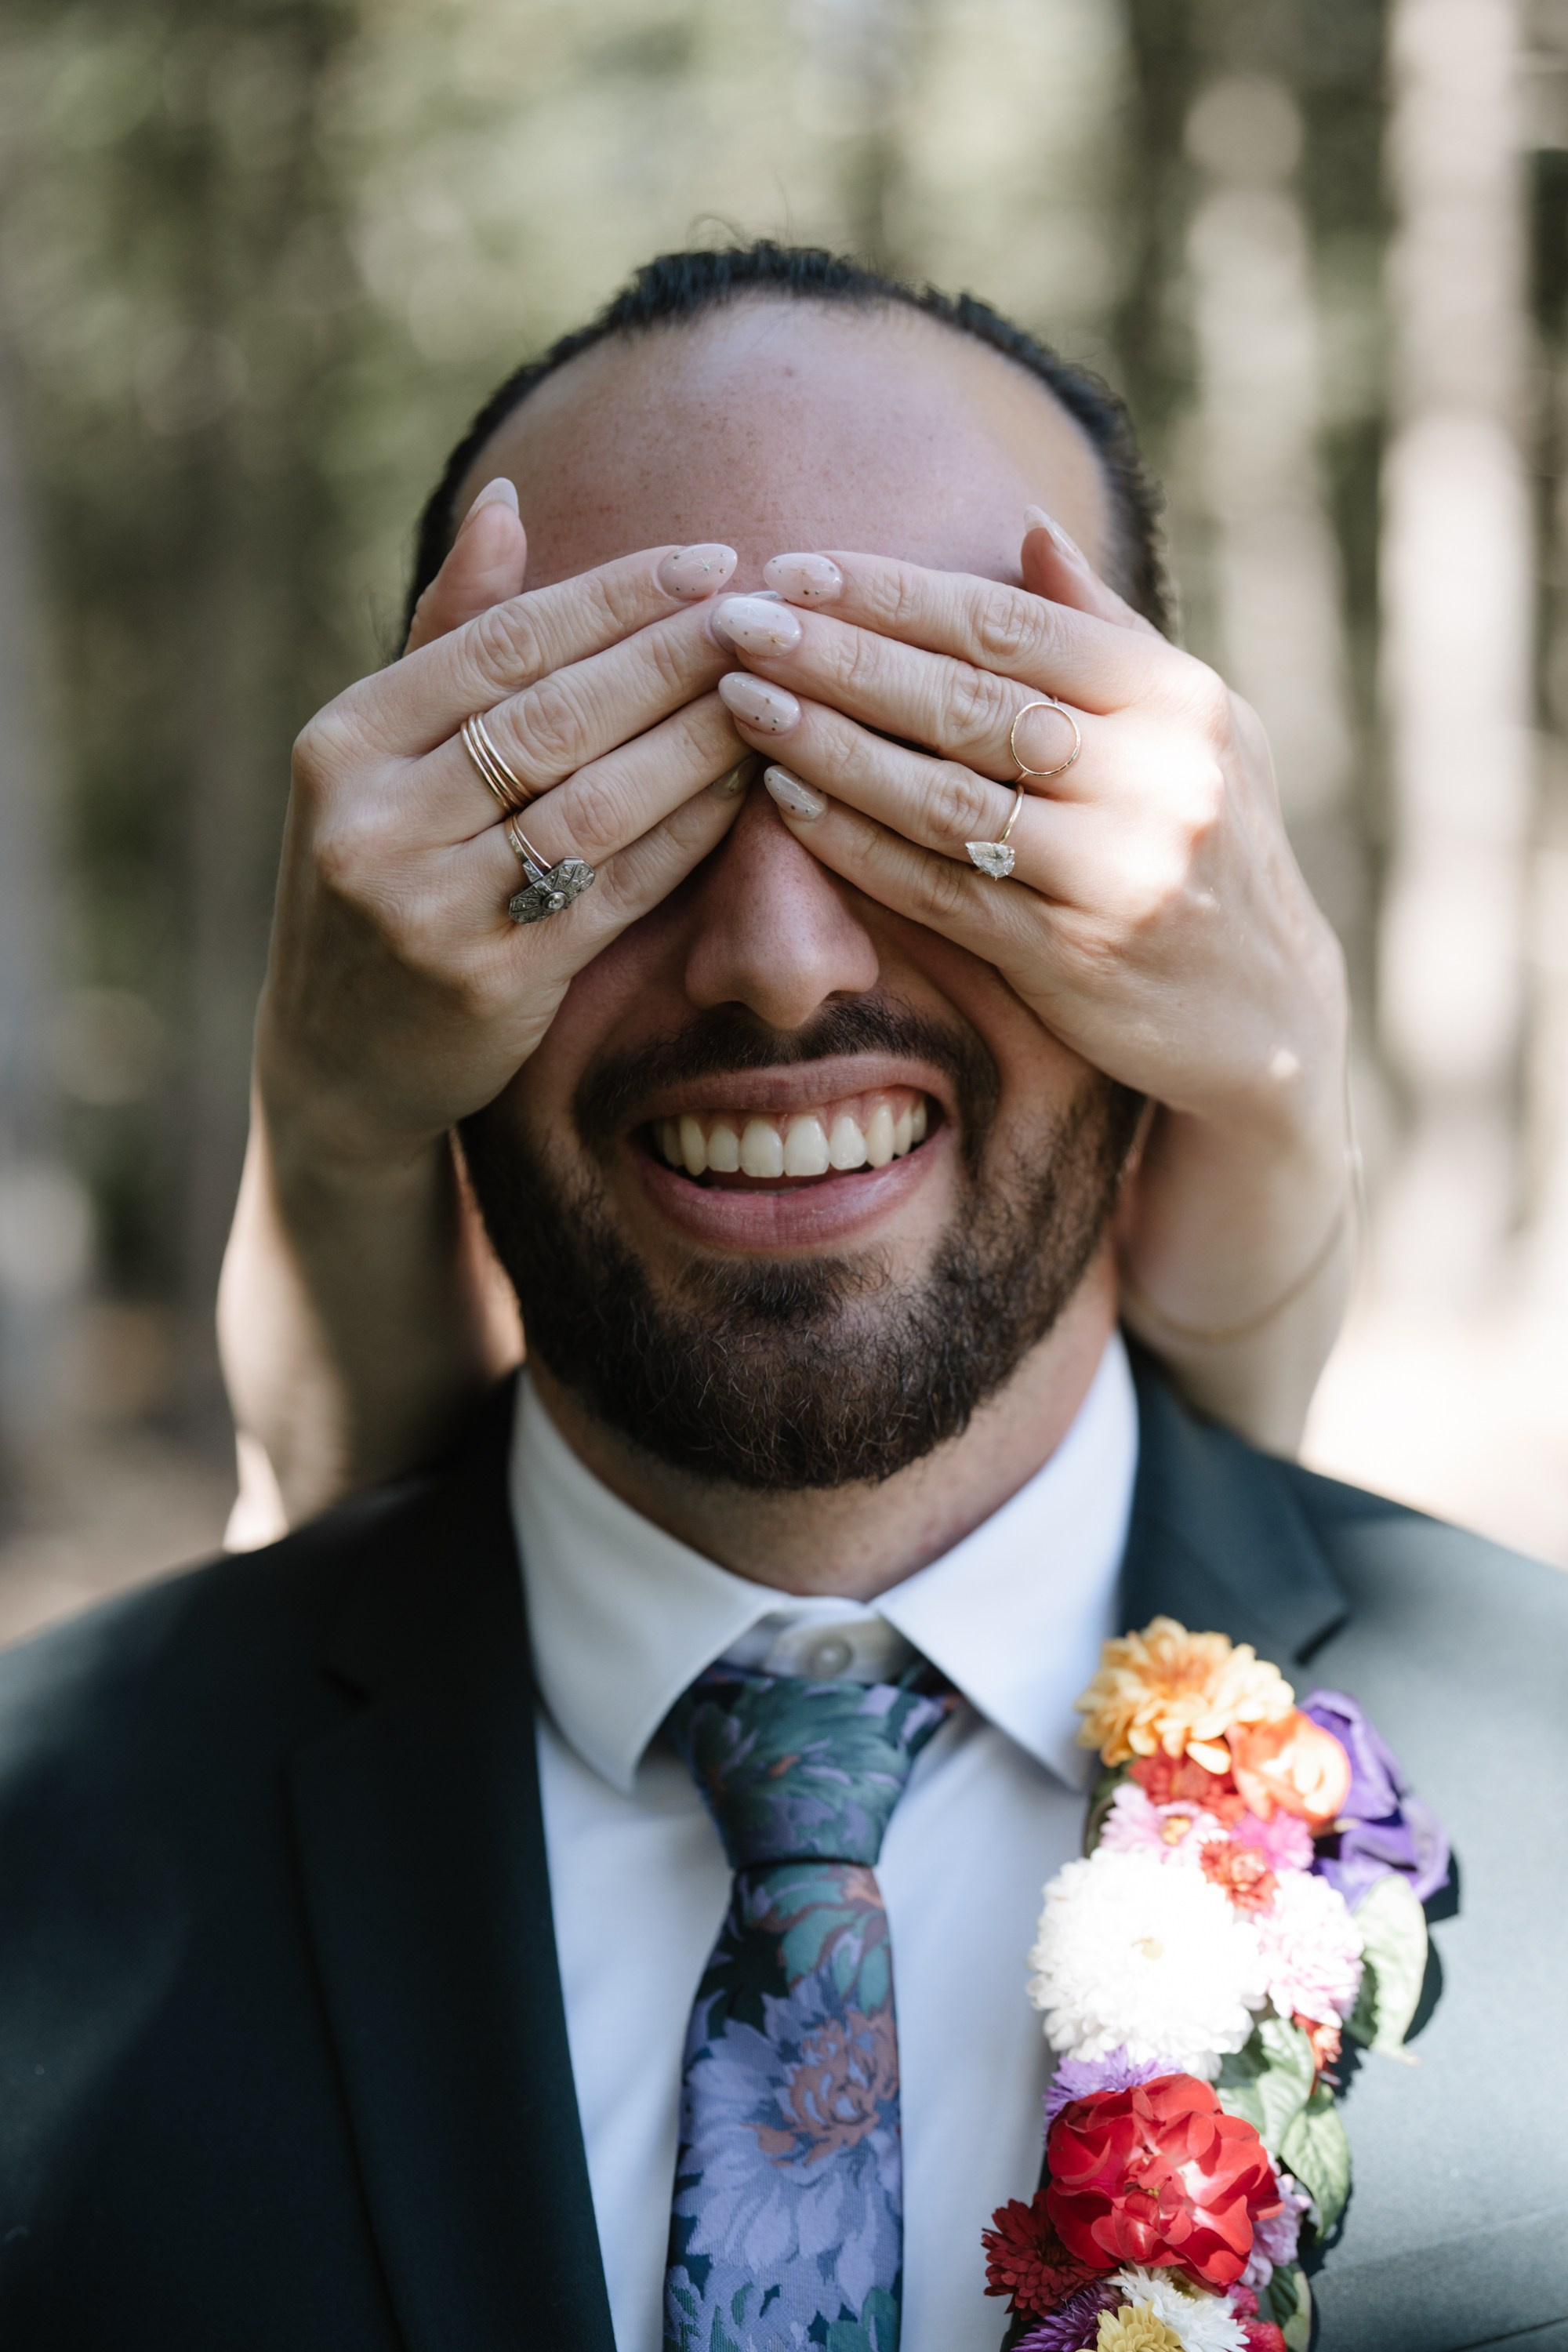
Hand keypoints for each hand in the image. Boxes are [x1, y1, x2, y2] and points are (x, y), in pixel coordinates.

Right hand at [261, 489, 748, 1164]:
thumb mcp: (379, 758)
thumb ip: (448, 636)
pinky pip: (619, 886)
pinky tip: (750, 786)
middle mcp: (375, 822)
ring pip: (598, 799)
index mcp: (344, 743)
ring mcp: (431, 909)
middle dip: (675, 657)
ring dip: (701, 739)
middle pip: (557, 715)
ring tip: (774, 692)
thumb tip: (506, 499)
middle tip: (767, 614)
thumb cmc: (380, 874)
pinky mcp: (494, 982)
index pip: (500, 644)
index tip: (710, 559)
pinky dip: (691, 830)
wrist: (338, 1056)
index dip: (614, 597)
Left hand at [709, 524, 1350, 1356]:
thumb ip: (1105, 631)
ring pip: (944, 797)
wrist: (1267, 1012)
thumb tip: (1026, 525)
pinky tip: (789, 802)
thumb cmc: (1210, 837)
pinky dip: (860, 844)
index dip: (894, 594)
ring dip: (831, 747)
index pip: (1010, 627)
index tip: (797, 567)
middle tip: (739, 624)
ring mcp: (1115, 872)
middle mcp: (1154, 778)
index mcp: (1176, 700)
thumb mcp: (1192, 725)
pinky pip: (943, 891)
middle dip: (839, 658)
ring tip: (744, 702)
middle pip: (966, 704)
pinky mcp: (1074, 958)